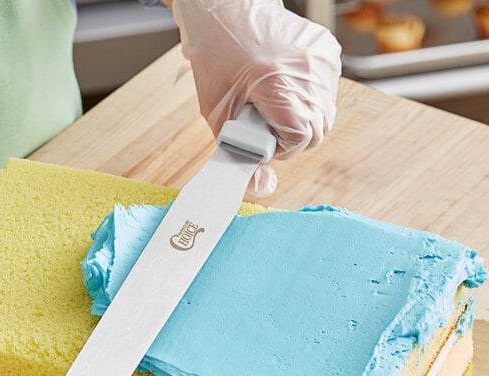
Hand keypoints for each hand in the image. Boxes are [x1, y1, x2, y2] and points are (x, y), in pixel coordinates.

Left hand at [171, 0, 341, 196]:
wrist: (226, 8)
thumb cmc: (216, 58)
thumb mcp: (219, 114)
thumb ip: (240, 155)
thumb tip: (263, 188)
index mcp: (282, 86)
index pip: (301, 140)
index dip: (281, 148)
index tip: (261, 139)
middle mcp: (310, 72)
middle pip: (318, 132)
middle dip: (291, 139)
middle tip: (263, 125)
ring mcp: (323, 60)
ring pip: (325, 114)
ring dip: (301, 120)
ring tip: (272, 104)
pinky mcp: (328, 52)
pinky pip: (326, 92)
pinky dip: (308, 99)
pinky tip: (283, 87)